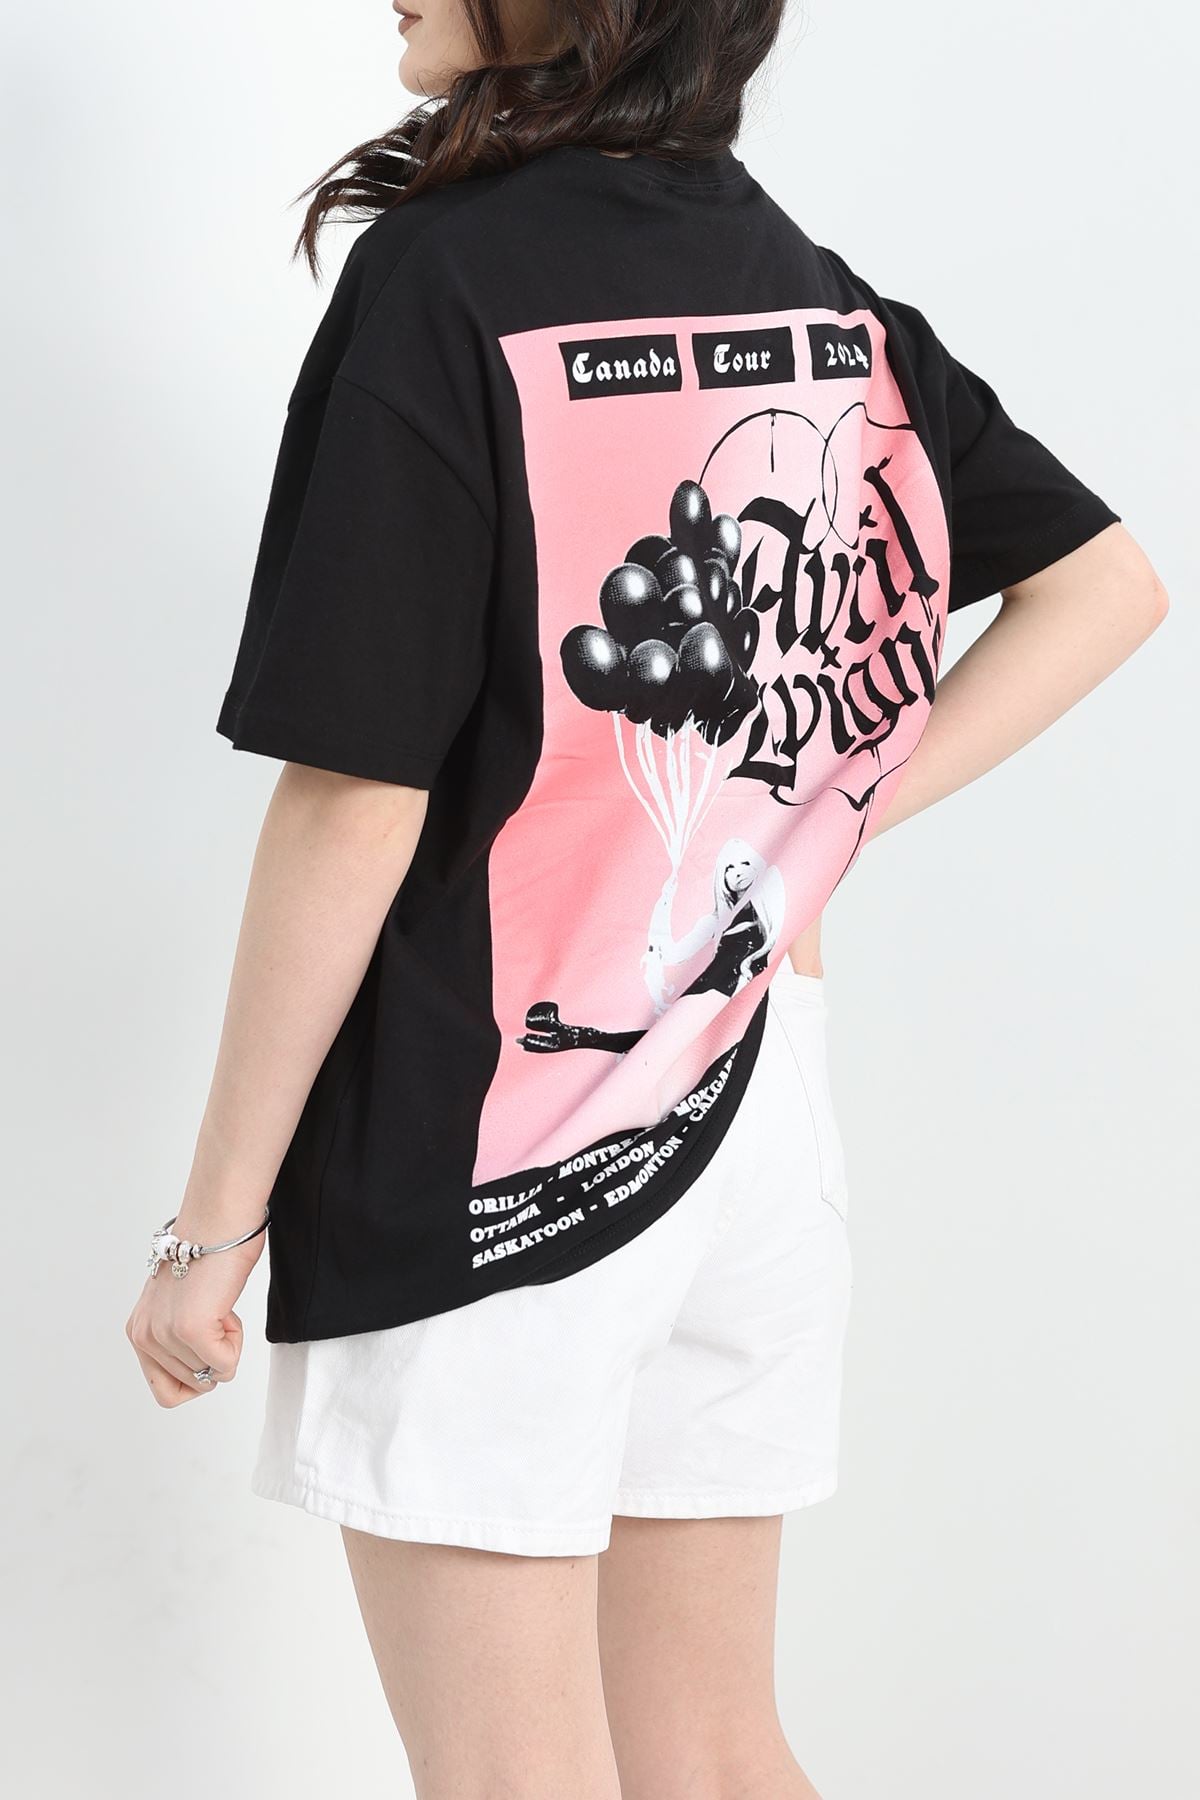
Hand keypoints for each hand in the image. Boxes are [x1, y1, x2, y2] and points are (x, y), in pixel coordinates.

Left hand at [125, 1214, 264, 1407]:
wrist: (218, 1222)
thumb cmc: (210, 1252)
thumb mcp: (178, 1307)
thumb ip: (176, 1339)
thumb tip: (203, 1371)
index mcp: (139, 1331)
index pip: (166, 1392)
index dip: (197, 1375)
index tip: (206, 1343)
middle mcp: (144, 1336)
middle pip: (193, 1385)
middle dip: (214, 1356)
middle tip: (215, 1316)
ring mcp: (164, 1335)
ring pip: (211, 1376)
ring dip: (226, 1345)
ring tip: (219, 1306)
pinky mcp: (189, 1330)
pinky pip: (225, 1365)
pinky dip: (235, 1342)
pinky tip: (226, 1309)